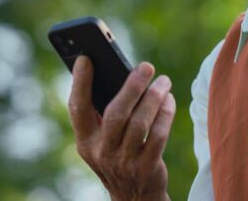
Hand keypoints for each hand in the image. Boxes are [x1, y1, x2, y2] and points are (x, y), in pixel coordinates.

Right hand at [68, 56, 175, 200]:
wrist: (134, 196)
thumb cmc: (118, 154)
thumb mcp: (102, 139)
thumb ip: (104, 112)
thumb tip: (120, 74)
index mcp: (85, 140)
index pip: (78, 108)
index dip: (80, 83)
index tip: (86, 58)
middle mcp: (101, 152)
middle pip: (116, 114)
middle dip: (132, 87)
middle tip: (146, 66)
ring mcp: (123, 162)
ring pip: (140, 124)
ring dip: (154, 98)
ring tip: (163, 82)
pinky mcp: (146, 168)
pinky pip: (158, 136)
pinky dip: (165, 115)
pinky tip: (169, 101)